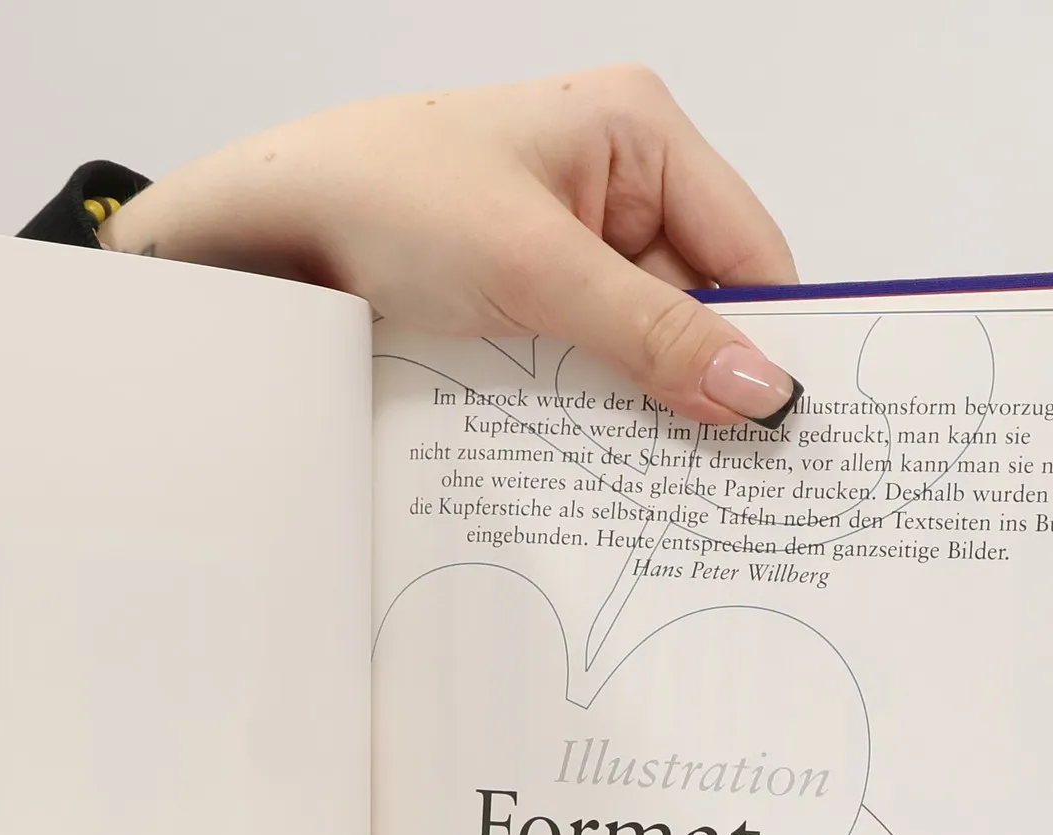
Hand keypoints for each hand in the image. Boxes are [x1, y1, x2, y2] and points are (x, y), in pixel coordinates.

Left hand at [103, 66, 800, 428]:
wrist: (264, 233)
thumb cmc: (384, 201)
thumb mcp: (534, 270)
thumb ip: (653, 334)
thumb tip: (764, 391)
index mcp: (640, 133)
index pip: (749, 250)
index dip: (773, 339)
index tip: (788, 432)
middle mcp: (618, 182)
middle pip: (701, 306)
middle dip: (702, 387)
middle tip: (727, 483)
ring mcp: (570, 244)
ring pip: (643, 347)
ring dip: (642, 410)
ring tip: (658, 484)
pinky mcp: (528, 297)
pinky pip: (588, 363)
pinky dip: (592, 410)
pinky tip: (592, 458)